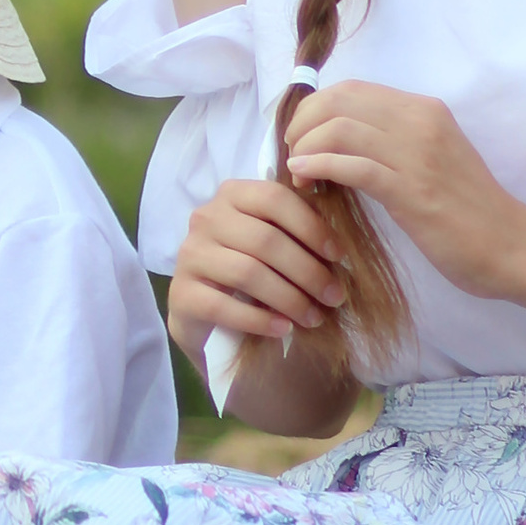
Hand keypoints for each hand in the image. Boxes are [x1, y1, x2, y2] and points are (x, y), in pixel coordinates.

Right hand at [167, 175, 344, 370]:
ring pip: (247, 272)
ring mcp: (189, 255)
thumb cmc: (255, 274)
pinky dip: (259, 319)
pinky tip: (283, 329)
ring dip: (289, 298)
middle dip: (308, 271)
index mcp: (232, 195)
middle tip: (335, 297)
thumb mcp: (276, 245)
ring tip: (314, 318)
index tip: (339, 256)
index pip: (275, 198)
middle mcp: (206, 218)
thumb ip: (298, 232)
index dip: (311, 226)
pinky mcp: (181, 293)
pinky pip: (224, 306)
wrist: (209, 318)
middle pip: (265, 240)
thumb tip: (344, 242)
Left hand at [283, 82, 525, 302]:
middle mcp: (421, 121)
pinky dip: (318, 167)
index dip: (313, 109)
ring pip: (338, 128)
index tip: (299, 137)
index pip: (350, 90)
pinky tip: (305, 179)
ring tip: (298, 173)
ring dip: (304, 148)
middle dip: (301, 124)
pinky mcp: (413, 191)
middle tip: (291, 154)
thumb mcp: (429, 161)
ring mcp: (418, 154)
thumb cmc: (467, 211)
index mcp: (424, 110)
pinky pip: (353, 166)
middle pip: (337, 101)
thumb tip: (338, 142)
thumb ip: (392, 145)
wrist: (513, 246)